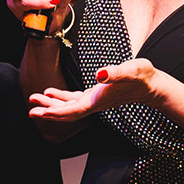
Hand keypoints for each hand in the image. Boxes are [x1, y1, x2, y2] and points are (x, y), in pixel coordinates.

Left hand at [28, 58, 159, 122]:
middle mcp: (94, 103)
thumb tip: (100, 74)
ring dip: (51, 104)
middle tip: (31, 110)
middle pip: (67, 112)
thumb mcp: (131, 70)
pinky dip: (61, 98)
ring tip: (34, 99)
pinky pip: (74, 100)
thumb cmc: (142, 77)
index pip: (74, 110)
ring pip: (68, 106)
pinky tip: (51, 92)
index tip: (41, 112)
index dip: (57, 112)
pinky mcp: (96, 95)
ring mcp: (94, 100)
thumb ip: (115, 72)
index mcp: (99, 99)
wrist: (152, 85)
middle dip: (48, 112)